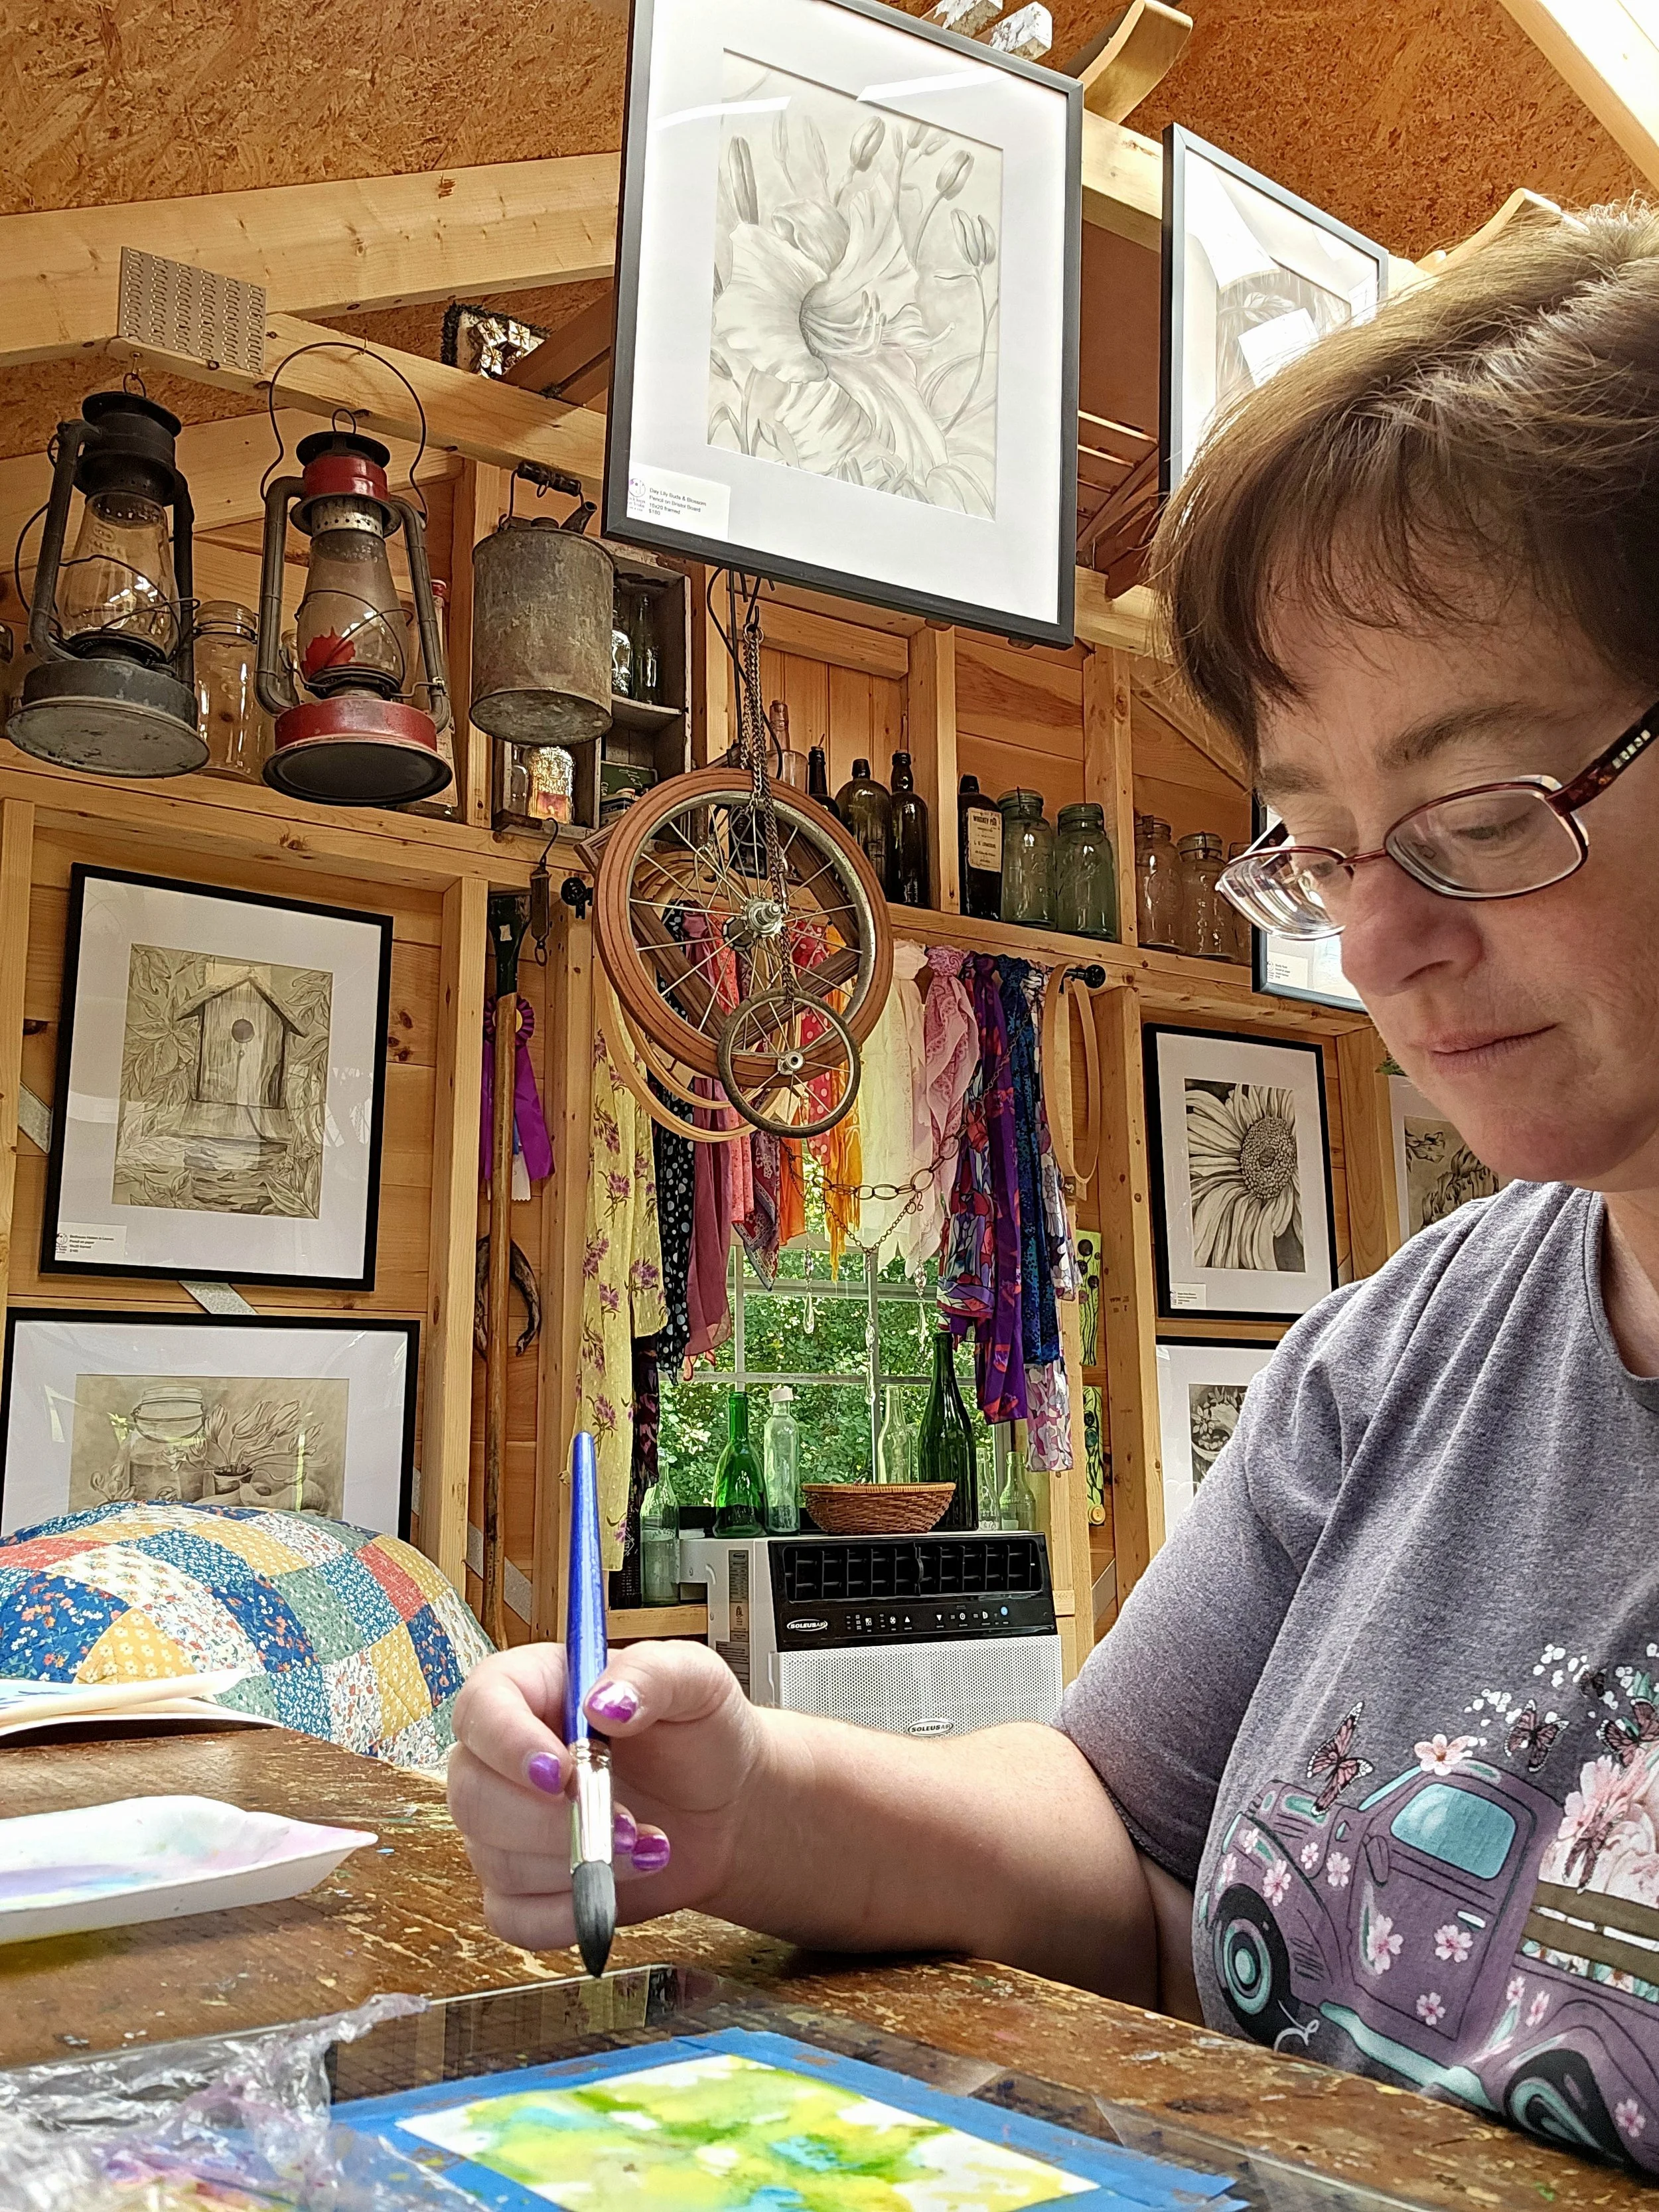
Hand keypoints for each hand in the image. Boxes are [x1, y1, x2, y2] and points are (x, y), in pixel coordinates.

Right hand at [447, 1639, 764, 1954]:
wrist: (722, 1808)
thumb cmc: (699, 1732)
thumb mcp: (696, 1680)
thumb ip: (652, 1675)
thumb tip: (602, 1702)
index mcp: (530, 1689)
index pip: (480, 1707)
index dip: (506, 1743)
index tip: (560, 1773)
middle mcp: (502, 1758)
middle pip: (473, 1794)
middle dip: (549, 1821)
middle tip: (624, 1822)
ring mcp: (504, 1827)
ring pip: (494, 1859)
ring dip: (575, 1863)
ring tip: (646, 1845)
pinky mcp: (522, 1888)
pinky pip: (513, 1916)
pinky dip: (564, 1914)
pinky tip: (615, 1892)